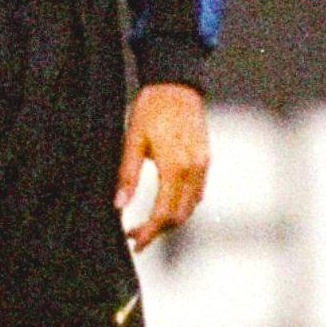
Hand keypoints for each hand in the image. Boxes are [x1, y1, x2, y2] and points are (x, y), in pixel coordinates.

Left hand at [116, 82, 208, 250]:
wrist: (176, 83)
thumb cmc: (151, 108)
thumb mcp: (132, 140)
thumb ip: (127, 175)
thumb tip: (119, 205)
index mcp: (175, 166)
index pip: (164, 213)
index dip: (149, 232)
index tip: (135, 242)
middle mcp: (194, 169)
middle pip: (180, 215)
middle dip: (158, 230)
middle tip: (135, 235)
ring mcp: (203, 164)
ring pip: (191, 206)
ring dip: (171, 220)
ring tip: (147, 223)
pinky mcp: (205, 159)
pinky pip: (197, 192)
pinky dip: (183, 205)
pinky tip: (165, 204)